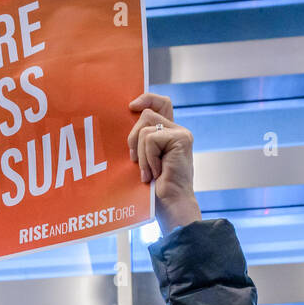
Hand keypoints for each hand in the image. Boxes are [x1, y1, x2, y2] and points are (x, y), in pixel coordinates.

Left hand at [127, 92, 200, 234]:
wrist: (170, 206)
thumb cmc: (153, 190)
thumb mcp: (141, 160)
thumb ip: (139, 141)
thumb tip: (123, 123)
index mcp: (168, 134)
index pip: (160, 103)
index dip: (147, 98)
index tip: (131, 106)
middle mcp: (177, 130)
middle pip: (147, 114)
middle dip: (133, 138)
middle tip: (136, 162)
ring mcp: (181, 134)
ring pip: (146, 129)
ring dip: (141, 154)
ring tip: (149, 173)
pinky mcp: (181, 139)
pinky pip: (151, 139)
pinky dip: (148, 158)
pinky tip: (156, 173)